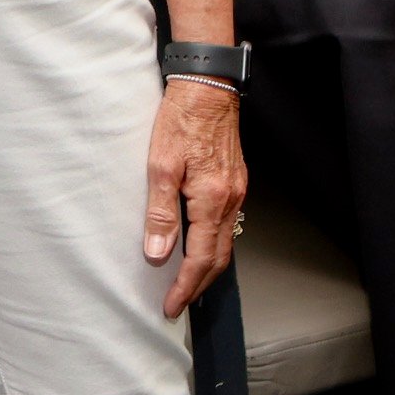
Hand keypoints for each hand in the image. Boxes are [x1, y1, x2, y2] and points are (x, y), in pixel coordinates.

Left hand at [144, 79, 246, 317]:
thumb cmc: (181, 120)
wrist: (208, 87)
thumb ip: (161, 213)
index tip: (171, 307)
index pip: (200, 258)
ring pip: (226, 243)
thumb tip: (158, 254)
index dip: (185, 287)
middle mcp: (231, 200)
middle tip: (178, 304)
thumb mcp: (160, 165)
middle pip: (219, 258)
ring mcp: (237, 191)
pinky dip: (214, 245)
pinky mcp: (235, 182)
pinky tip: (199, 247)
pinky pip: (227, 225)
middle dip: (198, 286)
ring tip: (186, 284)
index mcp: (212, 199)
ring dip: (207, 268)